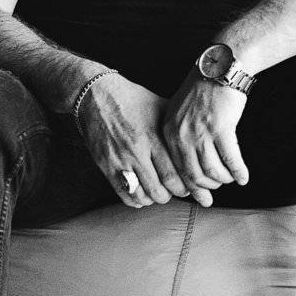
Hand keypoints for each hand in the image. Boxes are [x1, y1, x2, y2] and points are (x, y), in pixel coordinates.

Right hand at [76, 73, 198, 208]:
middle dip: (172, 195)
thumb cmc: (132, 100)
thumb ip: (176, 126)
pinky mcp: (105, 166)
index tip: (189, 184)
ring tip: (160, 191)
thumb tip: (199, 138)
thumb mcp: (159, 106)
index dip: (184, 186)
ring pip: (142, 196)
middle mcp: (136, 151)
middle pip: (159, 189)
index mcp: (152, 136)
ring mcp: (119, 160)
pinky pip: (124, 195)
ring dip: (154, 198)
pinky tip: (143, 193)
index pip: (173, 174)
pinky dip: (137, 200)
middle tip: (177, 190)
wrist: (95, 96)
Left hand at [160, 71, 249, 208]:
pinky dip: (238, 172)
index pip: (175, 168)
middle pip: (193, 174)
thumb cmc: (203, 89)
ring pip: (212, 171)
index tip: (199, 196)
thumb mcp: (179, 111)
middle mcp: (181, 134)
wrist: (219, 67)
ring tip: (230, 179)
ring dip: (224, 179)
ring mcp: (201, 132)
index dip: (189, 186)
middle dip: (206, 189)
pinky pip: (231, 161)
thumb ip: (178, 135)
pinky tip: (243, 178)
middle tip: (215, 195)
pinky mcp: (221, 129)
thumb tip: (187, 164)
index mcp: (168, 131)